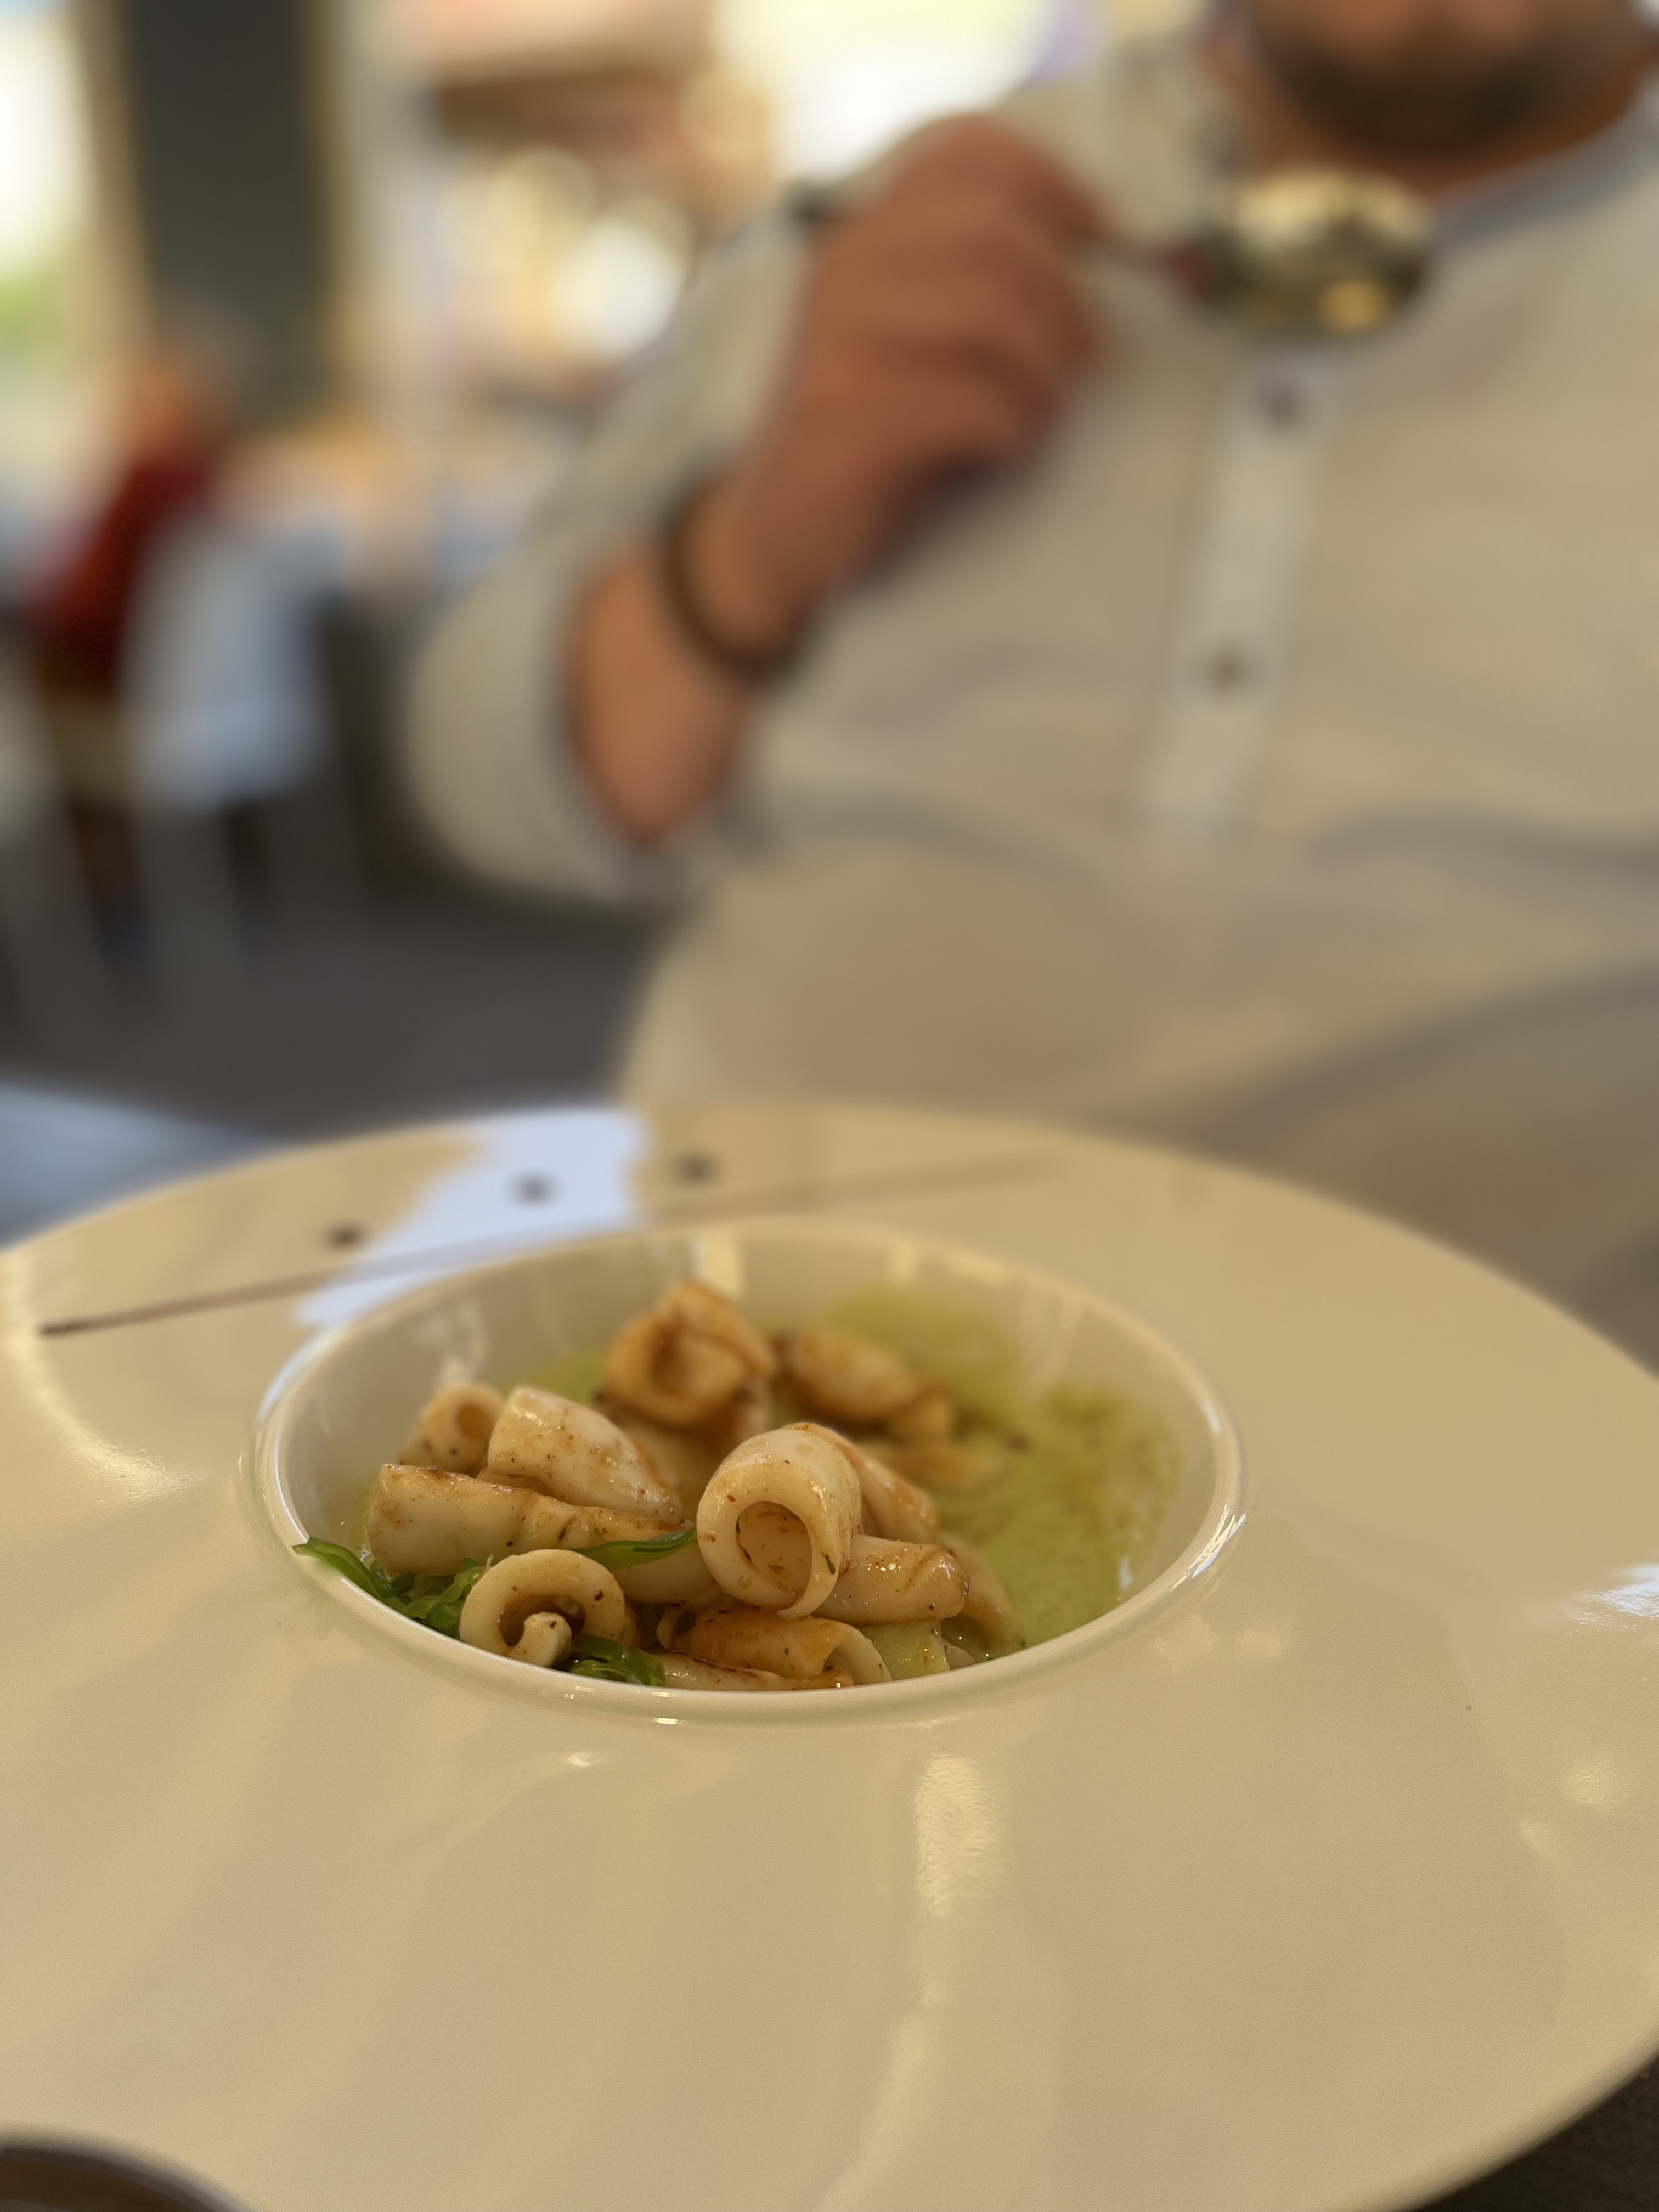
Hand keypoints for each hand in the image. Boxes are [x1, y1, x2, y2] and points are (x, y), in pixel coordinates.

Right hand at [685, 117, 1105, 658]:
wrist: (779, 531)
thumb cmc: (877, 431)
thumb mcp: (919, 333)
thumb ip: (976, 276)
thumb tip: (1106, 253)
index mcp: (865, 233)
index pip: (962, 152)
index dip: (1052, 184)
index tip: (1103, 243)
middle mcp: (845, 268)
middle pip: (995, 233)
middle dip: (1065, 299)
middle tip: (1084, 361)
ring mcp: (838, 341)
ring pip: (988, 308)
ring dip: (1044, 368)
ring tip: (1044, 410)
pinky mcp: (845, 419)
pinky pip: (969, 401)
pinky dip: (1012, 426)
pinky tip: (1006, 448)